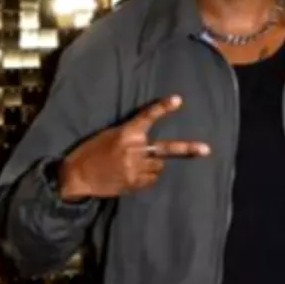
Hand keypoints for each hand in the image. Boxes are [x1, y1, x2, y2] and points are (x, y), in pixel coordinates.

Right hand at [59, 95, 210, 199]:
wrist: (77, 176)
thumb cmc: (92, 150)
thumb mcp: (110, 135)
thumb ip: (131, 135)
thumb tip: (149, 140)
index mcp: (126, 133)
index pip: (147, 117)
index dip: (163, 108)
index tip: (178, 100)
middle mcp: (134, 150)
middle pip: (166, 149)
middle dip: (187, 149)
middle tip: (206, 149)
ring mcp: (135, 169)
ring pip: (159, 166)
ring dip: (154, 164)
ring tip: (137, 164)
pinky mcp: (134, 184)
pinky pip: (151, 179)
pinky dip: (147, 177)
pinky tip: (133, 174)